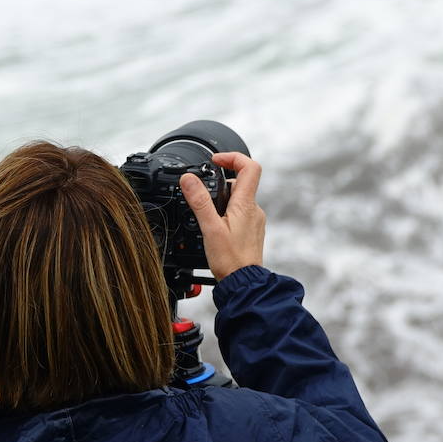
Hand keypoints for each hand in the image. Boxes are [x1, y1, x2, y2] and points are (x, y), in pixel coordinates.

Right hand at [179, 152, 264, 282]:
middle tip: (203, 194)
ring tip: (207, 218)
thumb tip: (188, 178)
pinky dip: (226, 214)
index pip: (250, 166)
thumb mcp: (209, 228)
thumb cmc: (230, 260)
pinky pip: (240, 214)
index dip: (232, 157)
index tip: (215, 160)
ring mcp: (254, 221)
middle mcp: (254, 210)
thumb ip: (199, 201)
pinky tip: (215, 229)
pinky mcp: (251, 231)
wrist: (244, 284)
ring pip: (238, 199)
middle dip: (220, 183)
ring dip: (222, 201)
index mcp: (246, 204)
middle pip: (240, 182)